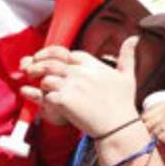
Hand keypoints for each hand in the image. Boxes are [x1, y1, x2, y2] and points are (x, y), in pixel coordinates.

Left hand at [20, 37, 139, 137]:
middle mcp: (80, 72)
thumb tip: (134, 38)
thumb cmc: (123, 104)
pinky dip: (37, 95)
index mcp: (92, 64)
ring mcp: (71, 86)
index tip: (46, 59)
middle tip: (30, 68)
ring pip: (46, 77)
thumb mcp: (127, 76)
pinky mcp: (64, 100)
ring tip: (32, 82)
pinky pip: (44, 95)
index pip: (66, 53)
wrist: (118, 127)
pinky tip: (32, 94)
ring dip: (38, 81)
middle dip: (38, 63)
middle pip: (51, 62)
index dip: (53, 55)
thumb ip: (127, 56)